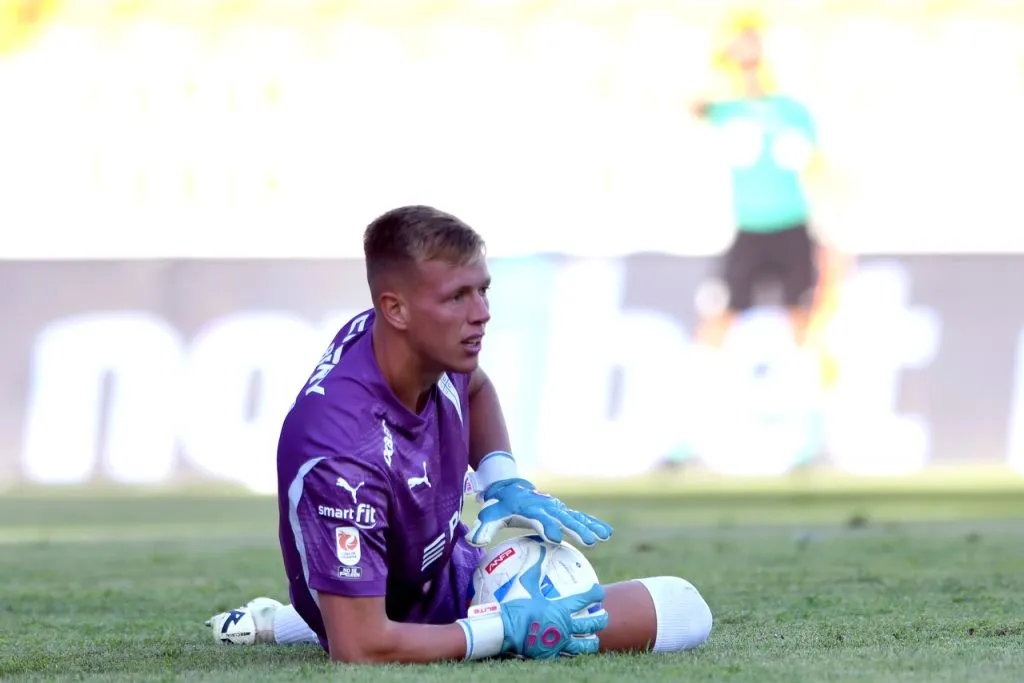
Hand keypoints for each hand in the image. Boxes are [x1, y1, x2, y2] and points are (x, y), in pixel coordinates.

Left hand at [466, 478, 612, 547]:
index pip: (539, 519)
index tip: (556, 539)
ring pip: (575, 518)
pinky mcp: (562, 511)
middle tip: (589, 542)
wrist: (511, 487)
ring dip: (589, 527)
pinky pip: (579, 517)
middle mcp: (546, 507)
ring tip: (603, 537)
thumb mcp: (490, 515)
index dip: (547, 527)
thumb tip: (473, 541)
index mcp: (529, 509)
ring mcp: (556, 508)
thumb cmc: (500, 505)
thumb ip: (483, 528)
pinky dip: (593, 523)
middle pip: (563, 519)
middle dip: (576, 530)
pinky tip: (606, 534)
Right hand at [499, 546, 607, 658]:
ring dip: (592, 640)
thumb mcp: (526, 584)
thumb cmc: (516, 606)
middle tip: (603, 615)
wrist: (505, 630)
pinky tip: (577, 650)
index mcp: (560, 609)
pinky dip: (576, 651)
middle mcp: (564, 626)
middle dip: (601, 619)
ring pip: (585, 644)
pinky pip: (570, 654)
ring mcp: (559, 642)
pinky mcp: (552, 654)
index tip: (599, 591)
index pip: (585, 600)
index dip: (595, 594)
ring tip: (594, 637)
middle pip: (592, 623)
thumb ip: (536, 567)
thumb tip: (542, 548)